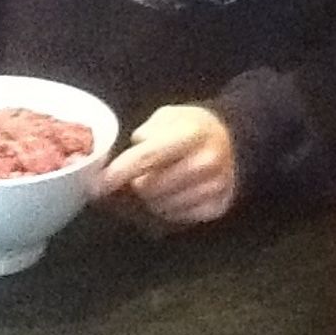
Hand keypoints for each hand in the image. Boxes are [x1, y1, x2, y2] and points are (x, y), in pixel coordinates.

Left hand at [96, 105, 236, 225]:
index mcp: (190, 134)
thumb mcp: (169, 116)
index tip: (98, 184)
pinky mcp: (218, 207)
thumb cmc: (193, 127)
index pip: (148, 157)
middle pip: (150, 187)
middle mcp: (205, 162)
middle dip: (136, 184)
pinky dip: (169, 209)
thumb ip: (146, 133)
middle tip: (139, 176)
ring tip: (159, 183)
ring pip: (161, 207)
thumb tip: (124, 160)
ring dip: (152, 199)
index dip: (119, 172)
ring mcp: (214, 187)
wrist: (236, 141)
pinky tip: (174, 193)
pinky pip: (178, 218)